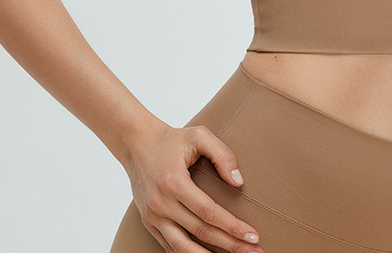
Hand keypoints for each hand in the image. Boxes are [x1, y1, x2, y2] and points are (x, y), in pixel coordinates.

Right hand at [122, 119, 263, 252]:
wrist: (136, 143)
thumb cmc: (171, 139)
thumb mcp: (200, 135)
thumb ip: (222, 155)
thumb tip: (238, 182)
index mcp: (174, 182)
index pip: (208, 213)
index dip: (232, 226)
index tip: (253, 235)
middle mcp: (161, 203)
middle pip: (201, 233)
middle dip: (230, 245)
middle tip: (254, 253)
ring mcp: (153, 216)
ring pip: (183, 248)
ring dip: (210, 259)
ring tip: (235, 261)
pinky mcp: (149, 222)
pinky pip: (170, 247)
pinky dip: (189, 256)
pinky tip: (208, 258)